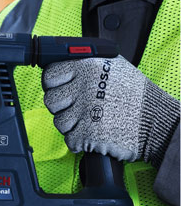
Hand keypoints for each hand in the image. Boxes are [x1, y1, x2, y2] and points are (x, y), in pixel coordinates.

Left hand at [42, 55, 179, 164]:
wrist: (155, 119)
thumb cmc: (136, 94)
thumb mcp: (113, 65)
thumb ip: (86, 63)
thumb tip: (64, 65)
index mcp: (86, 67)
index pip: (50, 74)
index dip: (52, 84)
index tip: (59, 89)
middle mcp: (83, 87)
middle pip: (51, 100)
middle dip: (62, 107)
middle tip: (76, 108)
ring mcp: (85, 111)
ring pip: (59, 122)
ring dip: (72, 126)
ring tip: (89, 121)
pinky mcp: (89, 133)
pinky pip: (70, 140)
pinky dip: (80, 142)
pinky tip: (93, 134)